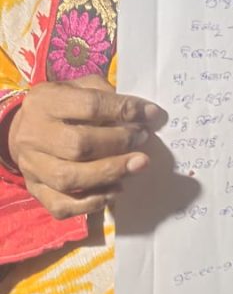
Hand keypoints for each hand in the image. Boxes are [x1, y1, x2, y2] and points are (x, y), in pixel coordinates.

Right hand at [8, 75, 163, 218]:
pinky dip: (92, 202)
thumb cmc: (59, 105)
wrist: (22, 130)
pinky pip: (62, 206)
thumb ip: (106, 94)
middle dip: (118, 143)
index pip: (89, 105)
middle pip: (79, 145)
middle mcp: (33, 134)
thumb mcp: (77, 87)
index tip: (150, 114)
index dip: (123, 110)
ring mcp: (32, 166)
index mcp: (45, 101)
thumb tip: (143, 113)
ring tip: (137, 165)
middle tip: (143, 139)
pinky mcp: (34, 190)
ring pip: (71, 178)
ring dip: (110, 173)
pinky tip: (115, 190)